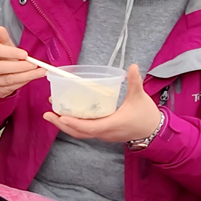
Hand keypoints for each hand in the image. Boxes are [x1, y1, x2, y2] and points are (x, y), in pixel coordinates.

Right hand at [0, 26, 42, 99]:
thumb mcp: (0, 46)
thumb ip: (3, 39)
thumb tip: (0, 29)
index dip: (10, 52)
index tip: (25, 54)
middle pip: (0, 68)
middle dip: (20, 66)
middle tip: (34, 64)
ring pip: (7, 80)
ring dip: (26, 76)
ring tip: (39, 72)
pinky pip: (11, 87)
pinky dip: (23, 82)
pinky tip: (31, 77)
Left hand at [43, 64, 161, 143]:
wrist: (153, 131)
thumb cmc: (146, 114)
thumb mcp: (139, 97)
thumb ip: (135, 81)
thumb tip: (132, 66)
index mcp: (111, 124)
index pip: (89, 127)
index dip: (74, 123)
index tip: (61, 116)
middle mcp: (104, 133)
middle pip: (78, 132)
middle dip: (61, 124)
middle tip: (47, 113)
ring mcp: (102, 135)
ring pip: (80, 133)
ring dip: (64, 125)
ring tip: (51, 114)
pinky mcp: (102, 134)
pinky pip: (84, 131)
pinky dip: (73, 125)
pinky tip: (65, 115)